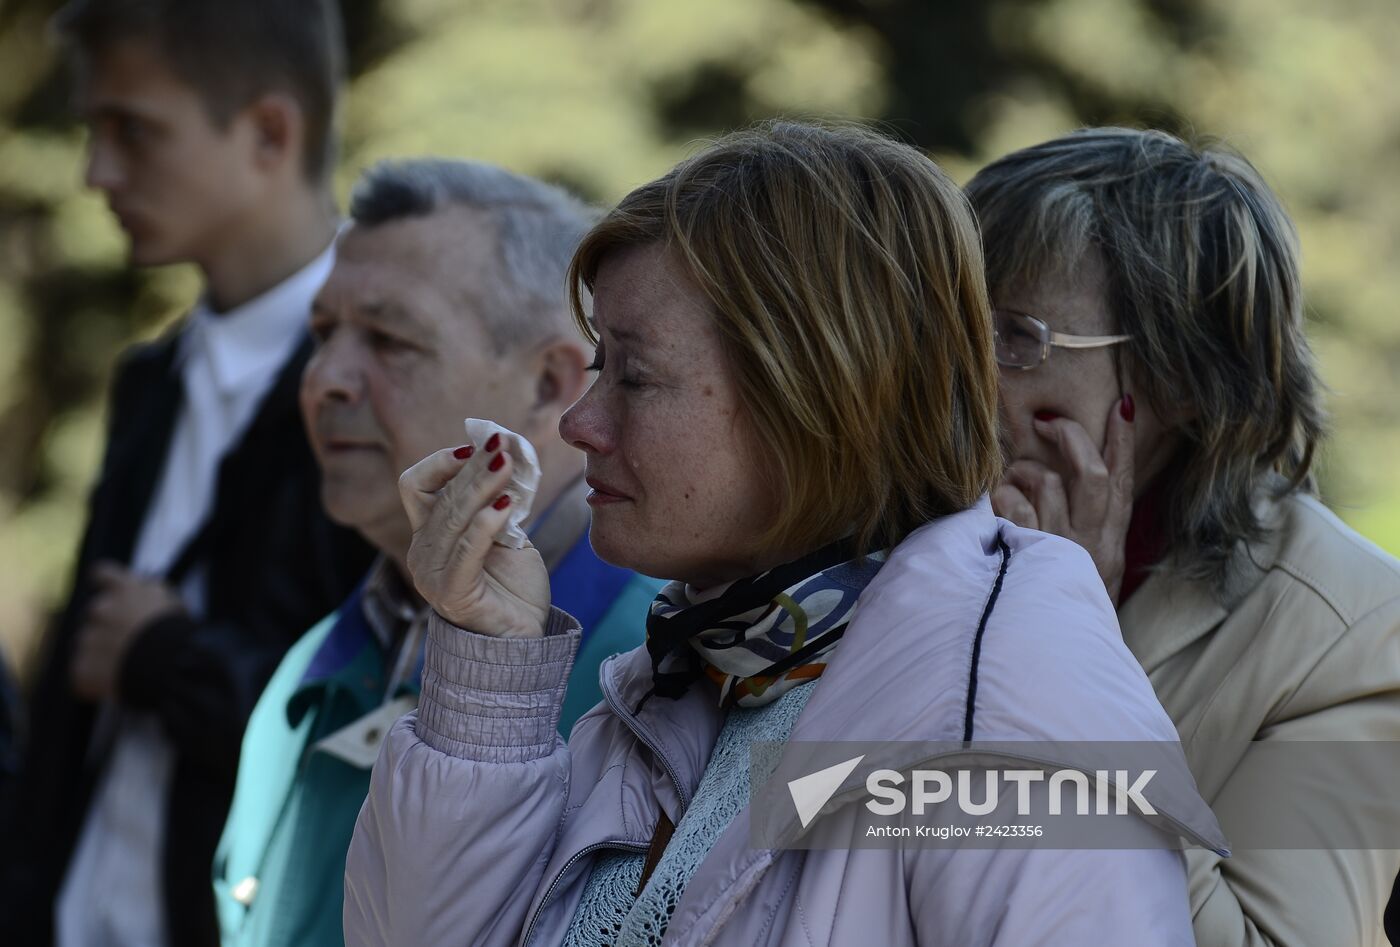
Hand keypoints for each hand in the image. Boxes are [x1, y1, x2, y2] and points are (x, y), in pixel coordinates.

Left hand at [71, 561, 185, 700]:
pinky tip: (114, 683)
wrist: (169, 667)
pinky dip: (94, 680)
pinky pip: (82, 674)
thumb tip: (138, 588)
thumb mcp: (171, 601)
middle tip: (127, 642)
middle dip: (107, 626)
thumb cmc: (177, 634)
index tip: (107, 589)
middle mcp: (101, 609)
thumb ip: (149, 592)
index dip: (104, 581)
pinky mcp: (81, 668)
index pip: (102, 573)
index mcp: (124, 590)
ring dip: (100, 653)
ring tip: (125, 667)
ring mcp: (88, 639)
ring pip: (87, 645)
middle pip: (94, 614)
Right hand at [399, 440, 549, 636]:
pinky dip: (485, 524)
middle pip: (440, 497)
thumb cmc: (513, 584)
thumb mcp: (506, 530)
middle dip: (473, 468)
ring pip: (452, 518)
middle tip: (501, 446)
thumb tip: (508, 451)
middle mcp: (423, 552)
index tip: (476, 448)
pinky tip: (506, 505)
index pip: (415, 485)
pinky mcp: (451, 594)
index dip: (441, 462)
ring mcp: (432, 575)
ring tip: (507, 466)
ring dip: (481, 487)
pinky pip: (466, 550)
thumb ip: (499, 498)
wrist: (524, 636)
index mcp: (429, 534)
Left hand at [991, 397, 1135, 601]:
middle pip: (1092, 473)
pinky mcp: (1026, 559)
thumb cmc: (1068, 611)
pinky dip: (1001, 498)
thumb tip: (1066, 483)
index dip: (1123, 443)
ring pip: (1047, 482)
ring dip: (1024, 471)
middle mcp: (1089, 545)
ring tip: (1011, 482)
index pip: (1123, 483)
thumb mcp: (1093, 573)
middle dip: (1071, 437)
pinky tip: (993, 508)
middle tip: (1048, 422)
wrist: (1057, 664)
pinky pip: (1012, 507)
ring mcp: (1057, 550)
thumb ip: (1087, 531)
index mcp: (1110, 546)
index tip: (1122, 406)